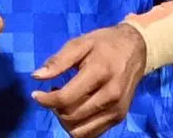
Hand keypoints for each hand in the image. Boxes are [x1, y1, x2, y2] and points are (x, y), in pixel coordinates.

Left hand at [30, 24, 146, 136]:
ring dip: (65, 121)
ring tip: (64, 102)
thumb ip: (58, 61)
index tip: (35, 94)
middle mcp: (111, 96)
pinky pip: (93, 134)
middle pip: (71, 116)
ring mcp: (117, 110)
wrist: (136, 48)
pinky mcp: (120, 117)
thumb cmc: (104, 43)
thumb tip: (36, 77)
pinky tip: (76, 109)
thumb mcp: (80, 43)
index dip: (45, 100)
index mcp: (99, 73)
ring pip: (81, 131)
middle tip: (52, 93)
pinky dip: (79, 127)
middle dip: (54, 108)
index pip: (66, 98)